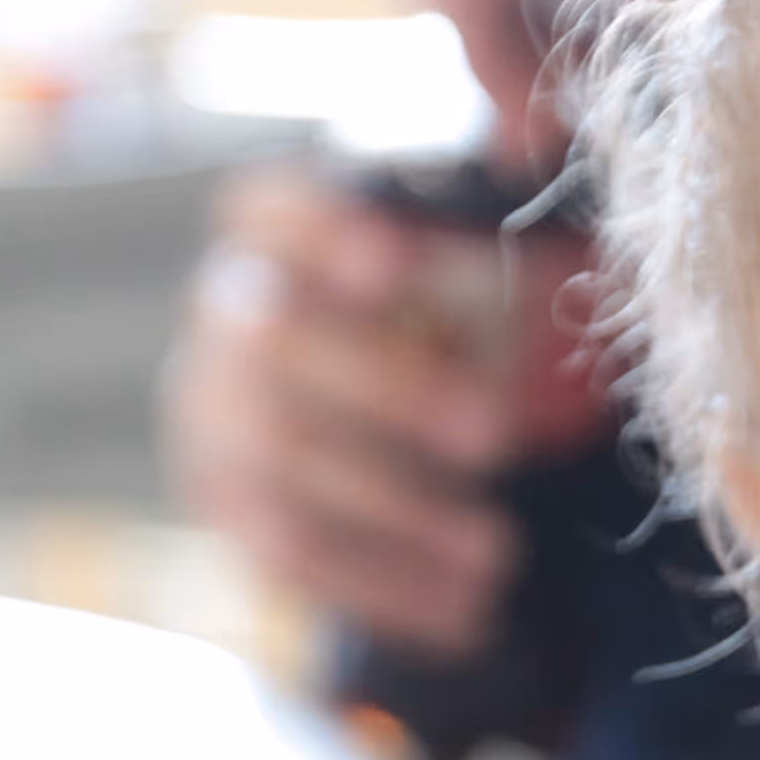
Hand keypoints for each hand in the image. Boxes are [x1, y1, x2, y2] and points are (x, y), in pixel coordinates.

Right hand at [166, 164, 522, 657]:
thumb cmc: (434, 311)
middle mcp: (224, 319)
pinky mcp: (226, 505)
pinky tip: (466, 614)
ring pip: (281, 471)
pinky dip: (381, 586)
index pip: (263, 215)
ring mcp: (209, 418)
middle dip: (387, 392)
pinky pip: (289, 556)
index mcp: (270, 239)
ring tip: (502, 557)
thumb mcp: (462, 270)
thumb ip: (489, 245)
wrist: (359, 405)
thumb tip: (551, 146)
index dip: (318, 235)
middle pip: (277, 350)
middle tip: (497, 438)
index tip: (394, 268)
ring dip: (396, 517)